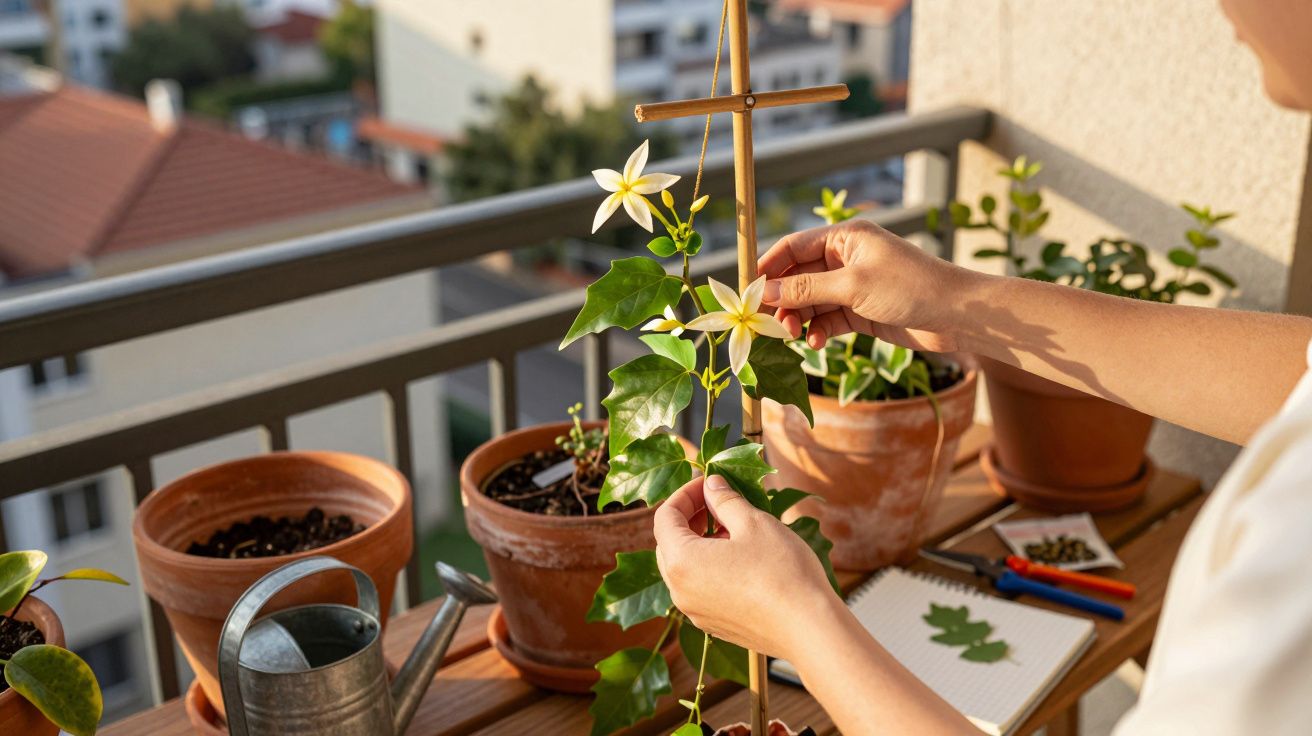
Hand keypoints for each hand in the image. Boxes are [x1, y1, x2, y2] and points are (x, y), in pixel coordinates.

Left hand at [653, 475, 841, 657]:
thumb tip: (712, 485)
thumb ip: (725, 500)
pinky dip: (711, 567)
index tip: (708, 482)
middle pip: (669, 544)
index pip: (665, 517)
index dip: (685, 493)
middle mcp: (680, 591)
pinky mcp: (715, 625)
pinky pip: (701, 589)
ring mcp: (696, 612)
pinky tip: (741, 558)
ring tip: (734, 529)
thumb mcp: (754, 523)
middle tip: (718, 501)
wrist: (809, 628)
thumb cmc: (782, 572)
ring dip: (701, 543)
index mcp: (682, 562)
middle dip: (690, 518)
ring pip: (685, 568)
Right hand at [758, 219, 975, 351]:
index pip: (793, 247)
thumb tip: (765, 292)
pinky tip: (817, 343)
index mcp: (845, 237)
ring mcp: (853, 286)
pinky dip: (819, 331)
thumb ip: (807, 288)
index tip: (747, 291)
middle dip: (782, 299)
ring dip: (798, 318)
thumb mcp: (853, 285)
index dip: (768, 267)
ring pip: (811, 301)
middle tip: (769, 324)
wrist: (958, 316)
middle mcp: (846, 258)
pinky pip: (828, 320)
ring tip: (792, 336)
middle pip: (798, 276)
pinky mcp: (861, 311)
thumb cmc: (910, 287)